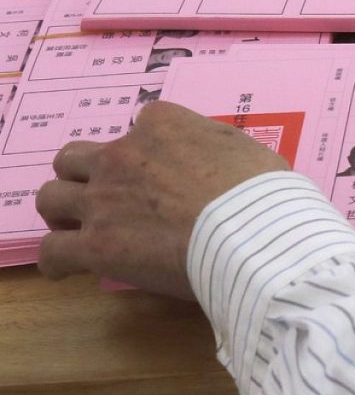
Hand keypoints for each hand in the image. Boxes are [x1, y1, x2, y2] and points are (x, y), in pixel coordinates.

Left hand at [35, 101, 289, 298]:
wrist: (253, 233)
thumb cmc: (263, 194)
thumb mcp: (249, 151)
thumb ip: (221, 150)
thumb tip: (224, 167)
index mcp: (164, 125)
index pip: (140, 125)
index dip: (150, 151)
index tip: (163, 172)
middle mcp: (124, 155)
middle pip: (76, 157)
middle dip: (85, 175)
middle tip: (106, 196)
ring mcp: (104, 199)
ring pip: (51, 196)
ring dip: (62, 211)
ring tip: (78, 228)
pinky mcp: (96, 244)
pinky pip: (53, 250)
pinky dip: (57, 259)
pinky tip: (68, 268)